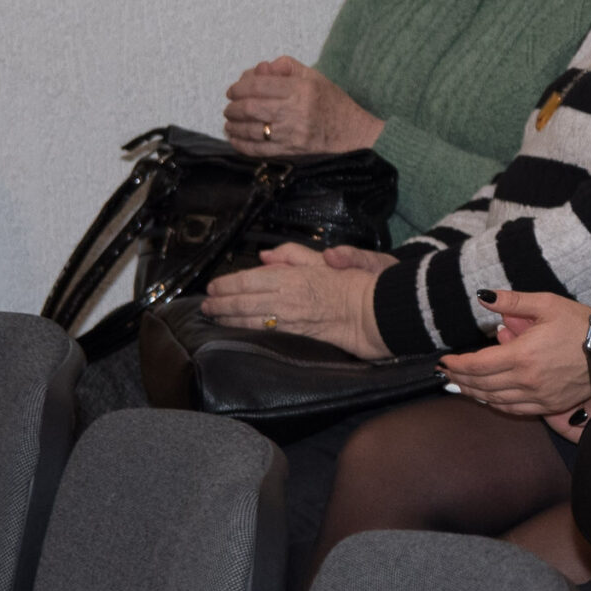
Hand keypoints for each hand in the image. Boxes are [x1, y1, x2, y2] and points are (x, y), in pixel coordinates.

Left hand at [201, 243, 388, 357]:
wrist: (384, 312)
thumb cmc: (365, 281)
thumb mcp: (337, 256)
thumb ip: (299, 254)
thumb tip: (268, 255)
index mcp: (295, 276)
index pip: (250, 279)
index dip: (228, 284)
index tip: (214, 286)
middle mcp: (289, 298)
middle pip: (245, 301)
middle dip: (221, 304)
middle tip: (205, 305)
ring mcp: (294, 319)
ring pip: (252, 319)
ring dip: (229, 319)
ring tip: (214, 318)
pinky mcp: (301, 336)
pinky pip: (267, 332)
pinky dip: (248, 330)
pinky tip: (239, 331)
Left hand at [223, 57, 385, 155]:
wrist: (352, 132)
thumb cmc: (331, 101)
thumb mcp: (312, 76)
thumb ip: (284, 67)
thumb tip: (258, 69)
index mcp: (301, 88)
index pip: (258, 85)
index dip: (239, 87)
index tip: (233, 91)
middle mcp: (296, 110)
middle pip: (251, 107)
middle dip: (233, 107)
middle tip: (230, 107)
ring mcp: (293, 133)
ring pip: (251, 129)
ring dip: (233, 125)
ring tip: (229, 122)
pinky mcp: (292, 151)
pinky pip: (259, 149)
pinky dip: (241, 144)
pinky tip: (235, 138)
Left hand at [439, 290, 590, 417]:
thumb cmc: (581, 326)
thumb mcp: (547, 304)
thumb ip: (512, 301)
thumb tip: (483, 297)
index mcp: (522, 355)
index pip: (477, 364)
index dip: (457, 364)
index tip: (444, 361)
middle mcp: (526, 380)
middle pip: (481, 384)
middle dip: (459, 379)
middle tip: (446, 374)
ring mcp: (537, 396)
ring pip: (494, 399)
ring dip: (473, 393)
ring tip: (460, 385)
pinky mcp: (548, 405)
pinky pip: (513, 409)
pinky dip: (495, 404)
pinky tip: (488, 397)